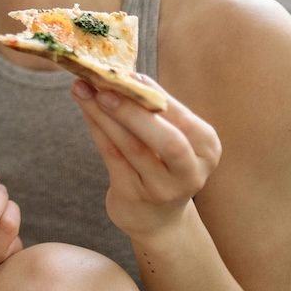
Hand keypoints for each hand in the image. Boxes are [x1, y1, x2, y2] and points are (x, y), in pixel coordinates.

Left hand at [71, 76, 221, 238]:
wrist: (156, 218)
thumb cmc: (163, 164)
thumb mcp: (172, 137)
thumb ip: (155, 110)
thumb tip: (126, 72)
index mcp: (207, 148)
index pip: (180, 117)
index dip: (153, 94)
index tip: (126, 73)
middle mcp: (191, 171)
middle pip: (165, 139)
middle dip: (131, 110)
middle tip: (101, 86)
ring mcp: (162, 188)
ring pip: (132, 147)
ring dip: (104, 115)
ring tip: (83, 90)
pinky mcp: (134, 196)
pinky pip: (112, 157)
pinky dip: (97, 130)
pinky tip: (85, 110)